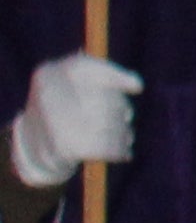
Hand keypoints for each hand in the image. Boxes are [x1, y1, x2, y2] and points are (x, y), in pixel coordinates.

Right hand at [10, 55, 135, 190]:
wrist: (30, 146)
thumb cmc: (62, 106)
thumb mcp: (75, 80)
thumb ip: (106, 74)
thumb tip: (137, 85)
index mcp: (49, 74)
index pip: (89, 69)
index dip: (117, 77)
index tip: (137, 87)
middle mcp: (48, 95)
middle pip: (103, 99)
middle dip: (122, 109)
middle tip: (127, 117)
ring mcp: (54, 122)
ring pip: (107, 124)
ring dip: (123, 132)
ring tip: (126, 136)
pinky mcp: (62, 147)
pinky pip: (104, 147)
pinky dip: (119, 151)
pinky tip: (124, 153)